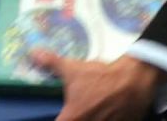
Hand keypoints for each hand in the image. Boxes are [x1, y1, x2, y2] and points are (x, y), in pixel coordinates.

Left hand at [33, 52, 165, 120]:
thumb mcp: (73, 69)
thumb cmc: (100, 77)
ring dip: (92, 116)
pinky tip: (109, 109)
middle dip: (77, 116)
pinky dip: (108, 117)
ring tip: (95, 106)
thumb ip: (52, 64)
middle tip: (80, 109)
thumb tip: (33, 53)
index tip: (60, 114)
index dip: (57, 119)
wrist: (133, 80)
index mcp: (71, 119)